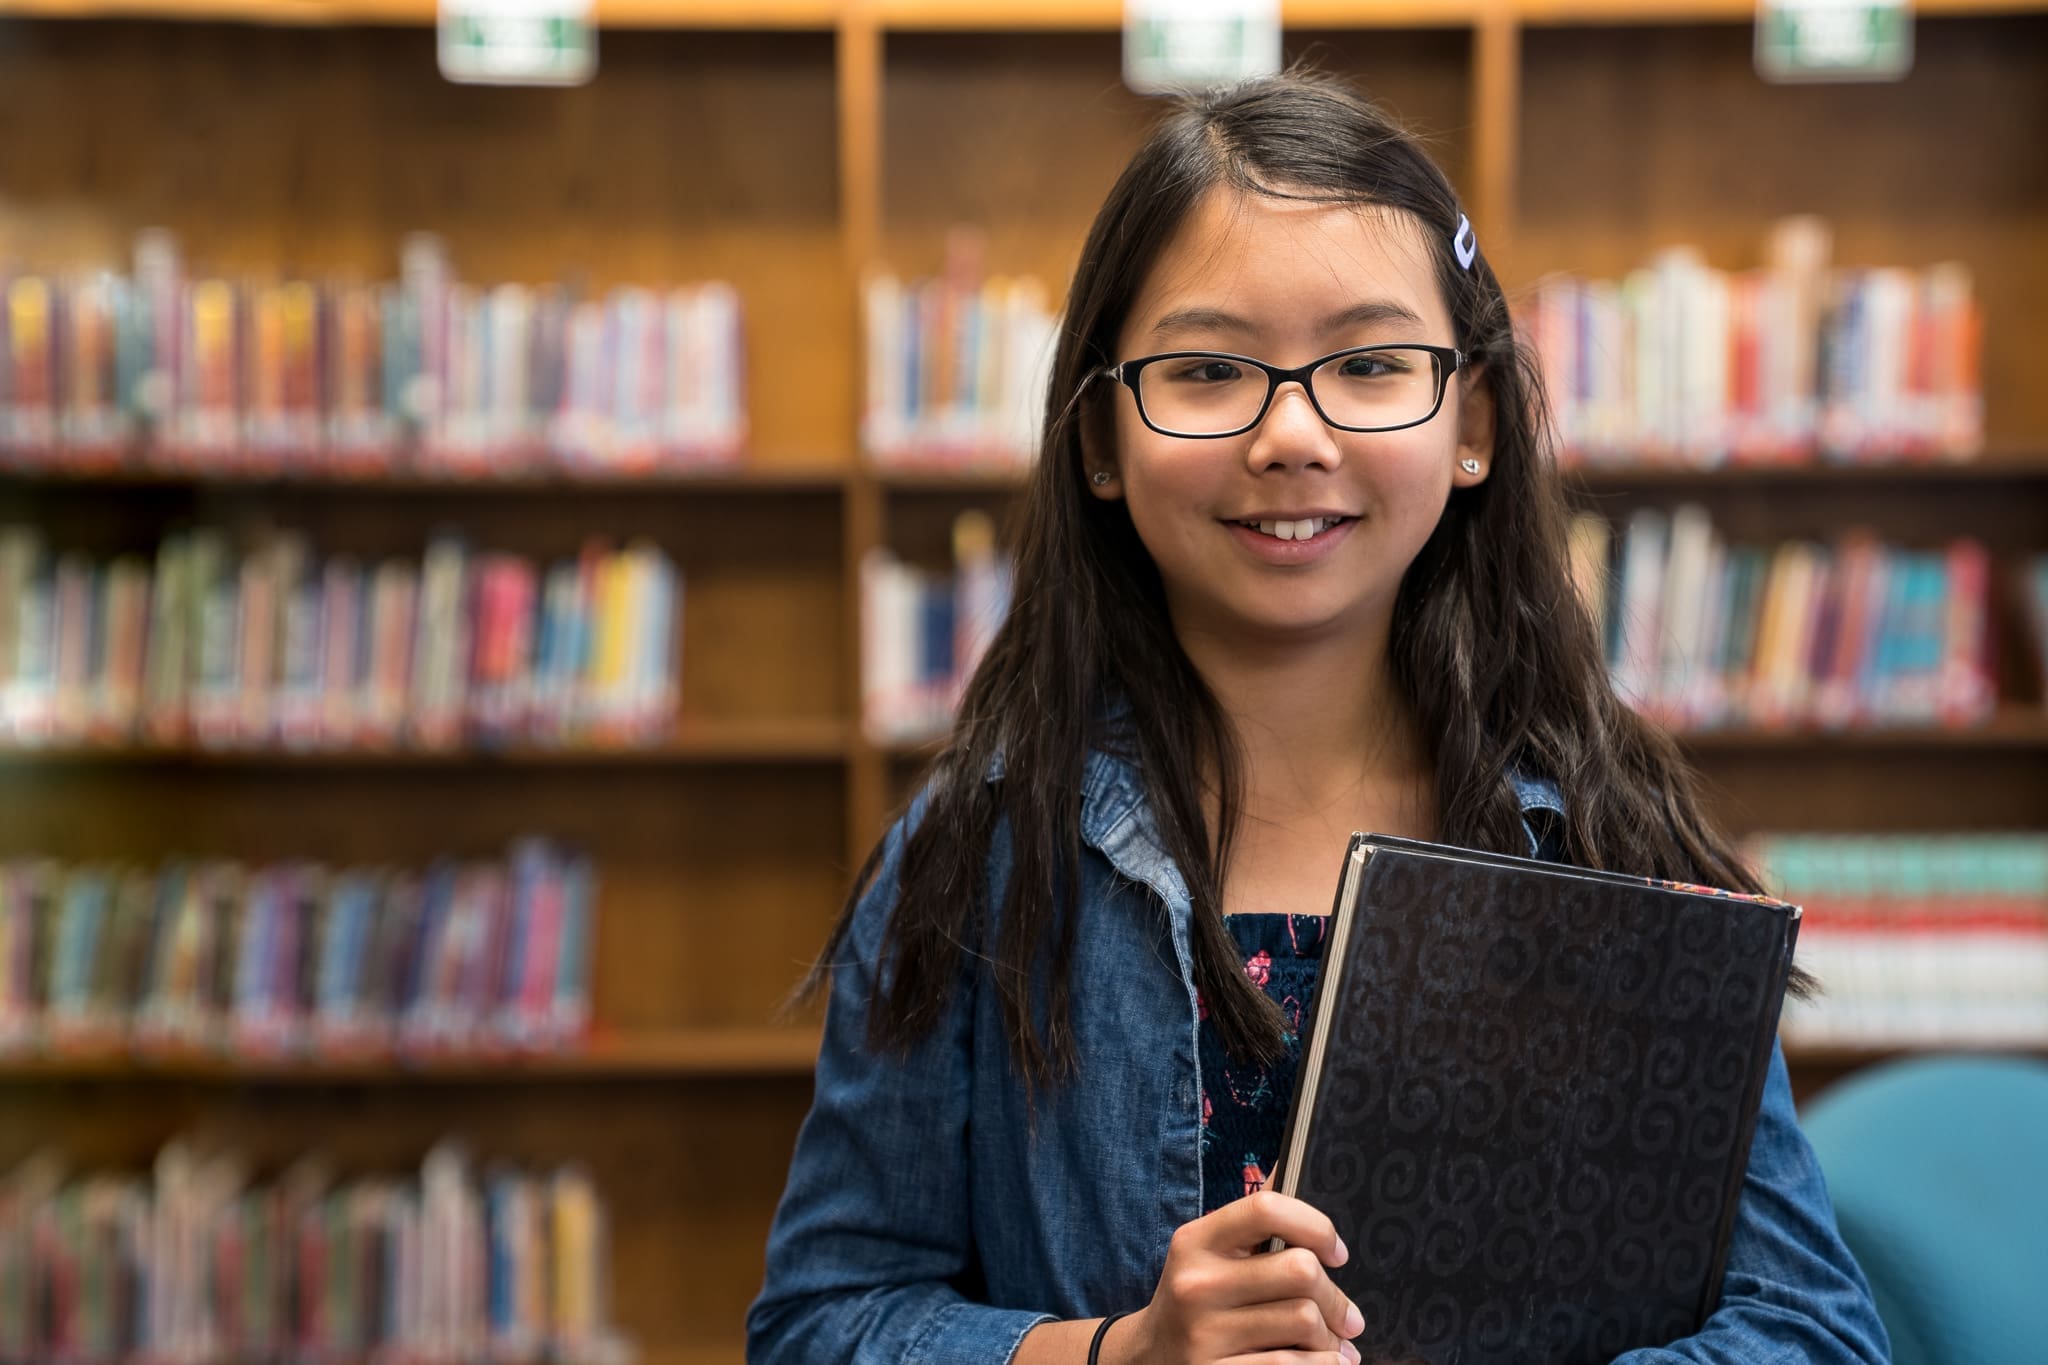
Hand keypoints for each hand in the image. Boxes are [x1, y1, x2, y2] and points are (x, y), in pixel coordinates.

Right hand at [1109, 1190, 1364, 1363]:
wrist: (1148, 1360)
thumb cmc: (1198, 1298)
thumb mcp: (1210, 1253)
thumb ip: (1253, 1217)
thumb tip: (1289, 1159)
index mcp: (1196, 1241)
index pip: (1266, 1208)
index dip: (1317, 1226)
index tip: (1337, 1253)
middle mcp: (1196, 1283)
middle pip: (1301, 1271)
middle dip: (1337, 1298)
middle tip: (1348, 1316)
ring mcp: (1203, 1334)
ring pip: (1305, 1322)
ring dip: (1333, 1339)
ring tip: (1335, 1344)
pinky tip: (1326, 1364)